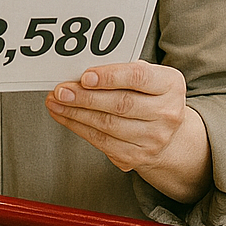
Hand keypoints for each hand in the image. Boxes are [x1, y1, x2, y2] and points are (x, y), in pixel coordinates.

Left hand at [45, 61, 211, 204]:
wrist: (167, 133)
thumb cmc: (148, 95)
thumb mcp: (145, 75)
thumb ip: (120, 70)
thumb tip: (81, 72)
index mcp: (170, 85)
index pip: (138, 78)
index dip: (110, 77)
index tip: (85, 76)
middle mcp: (166, 113)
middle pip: (120, 104)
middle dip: (85, 97)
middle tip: (61, 91)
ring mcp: (154, 138)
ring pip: (107, 125)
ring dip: (75, 113)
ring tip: (55, 102)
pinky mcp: (137, 155)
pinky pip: (101, 141)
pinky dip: (78, 127)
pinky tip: (64, 116)